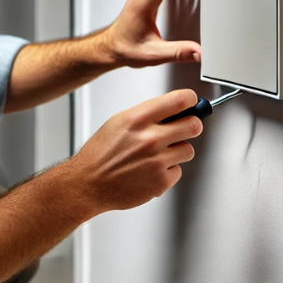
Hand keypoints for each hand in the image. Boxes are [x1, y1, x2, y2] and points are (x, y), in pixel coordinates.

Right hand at [70, 89, 201, 212]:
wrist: (89, 182)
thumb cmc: (101, 153)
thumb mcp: (118, 122)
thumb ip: (146, 115)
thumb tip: (171, 109)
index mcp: (137, 119)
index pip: (178, 101)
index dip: (190, 99)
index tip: (192, 101)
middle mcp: (150, 138)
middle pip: (194, 125)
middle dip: (192, 125)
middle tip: (187, 127)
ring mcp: (157, 161)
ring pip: (188, 149)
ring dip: (178, 150)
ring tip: (160, 153)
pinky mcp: (161, 181)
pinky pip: (178, 170)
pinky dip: (168, 170)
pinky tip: (152, 169)